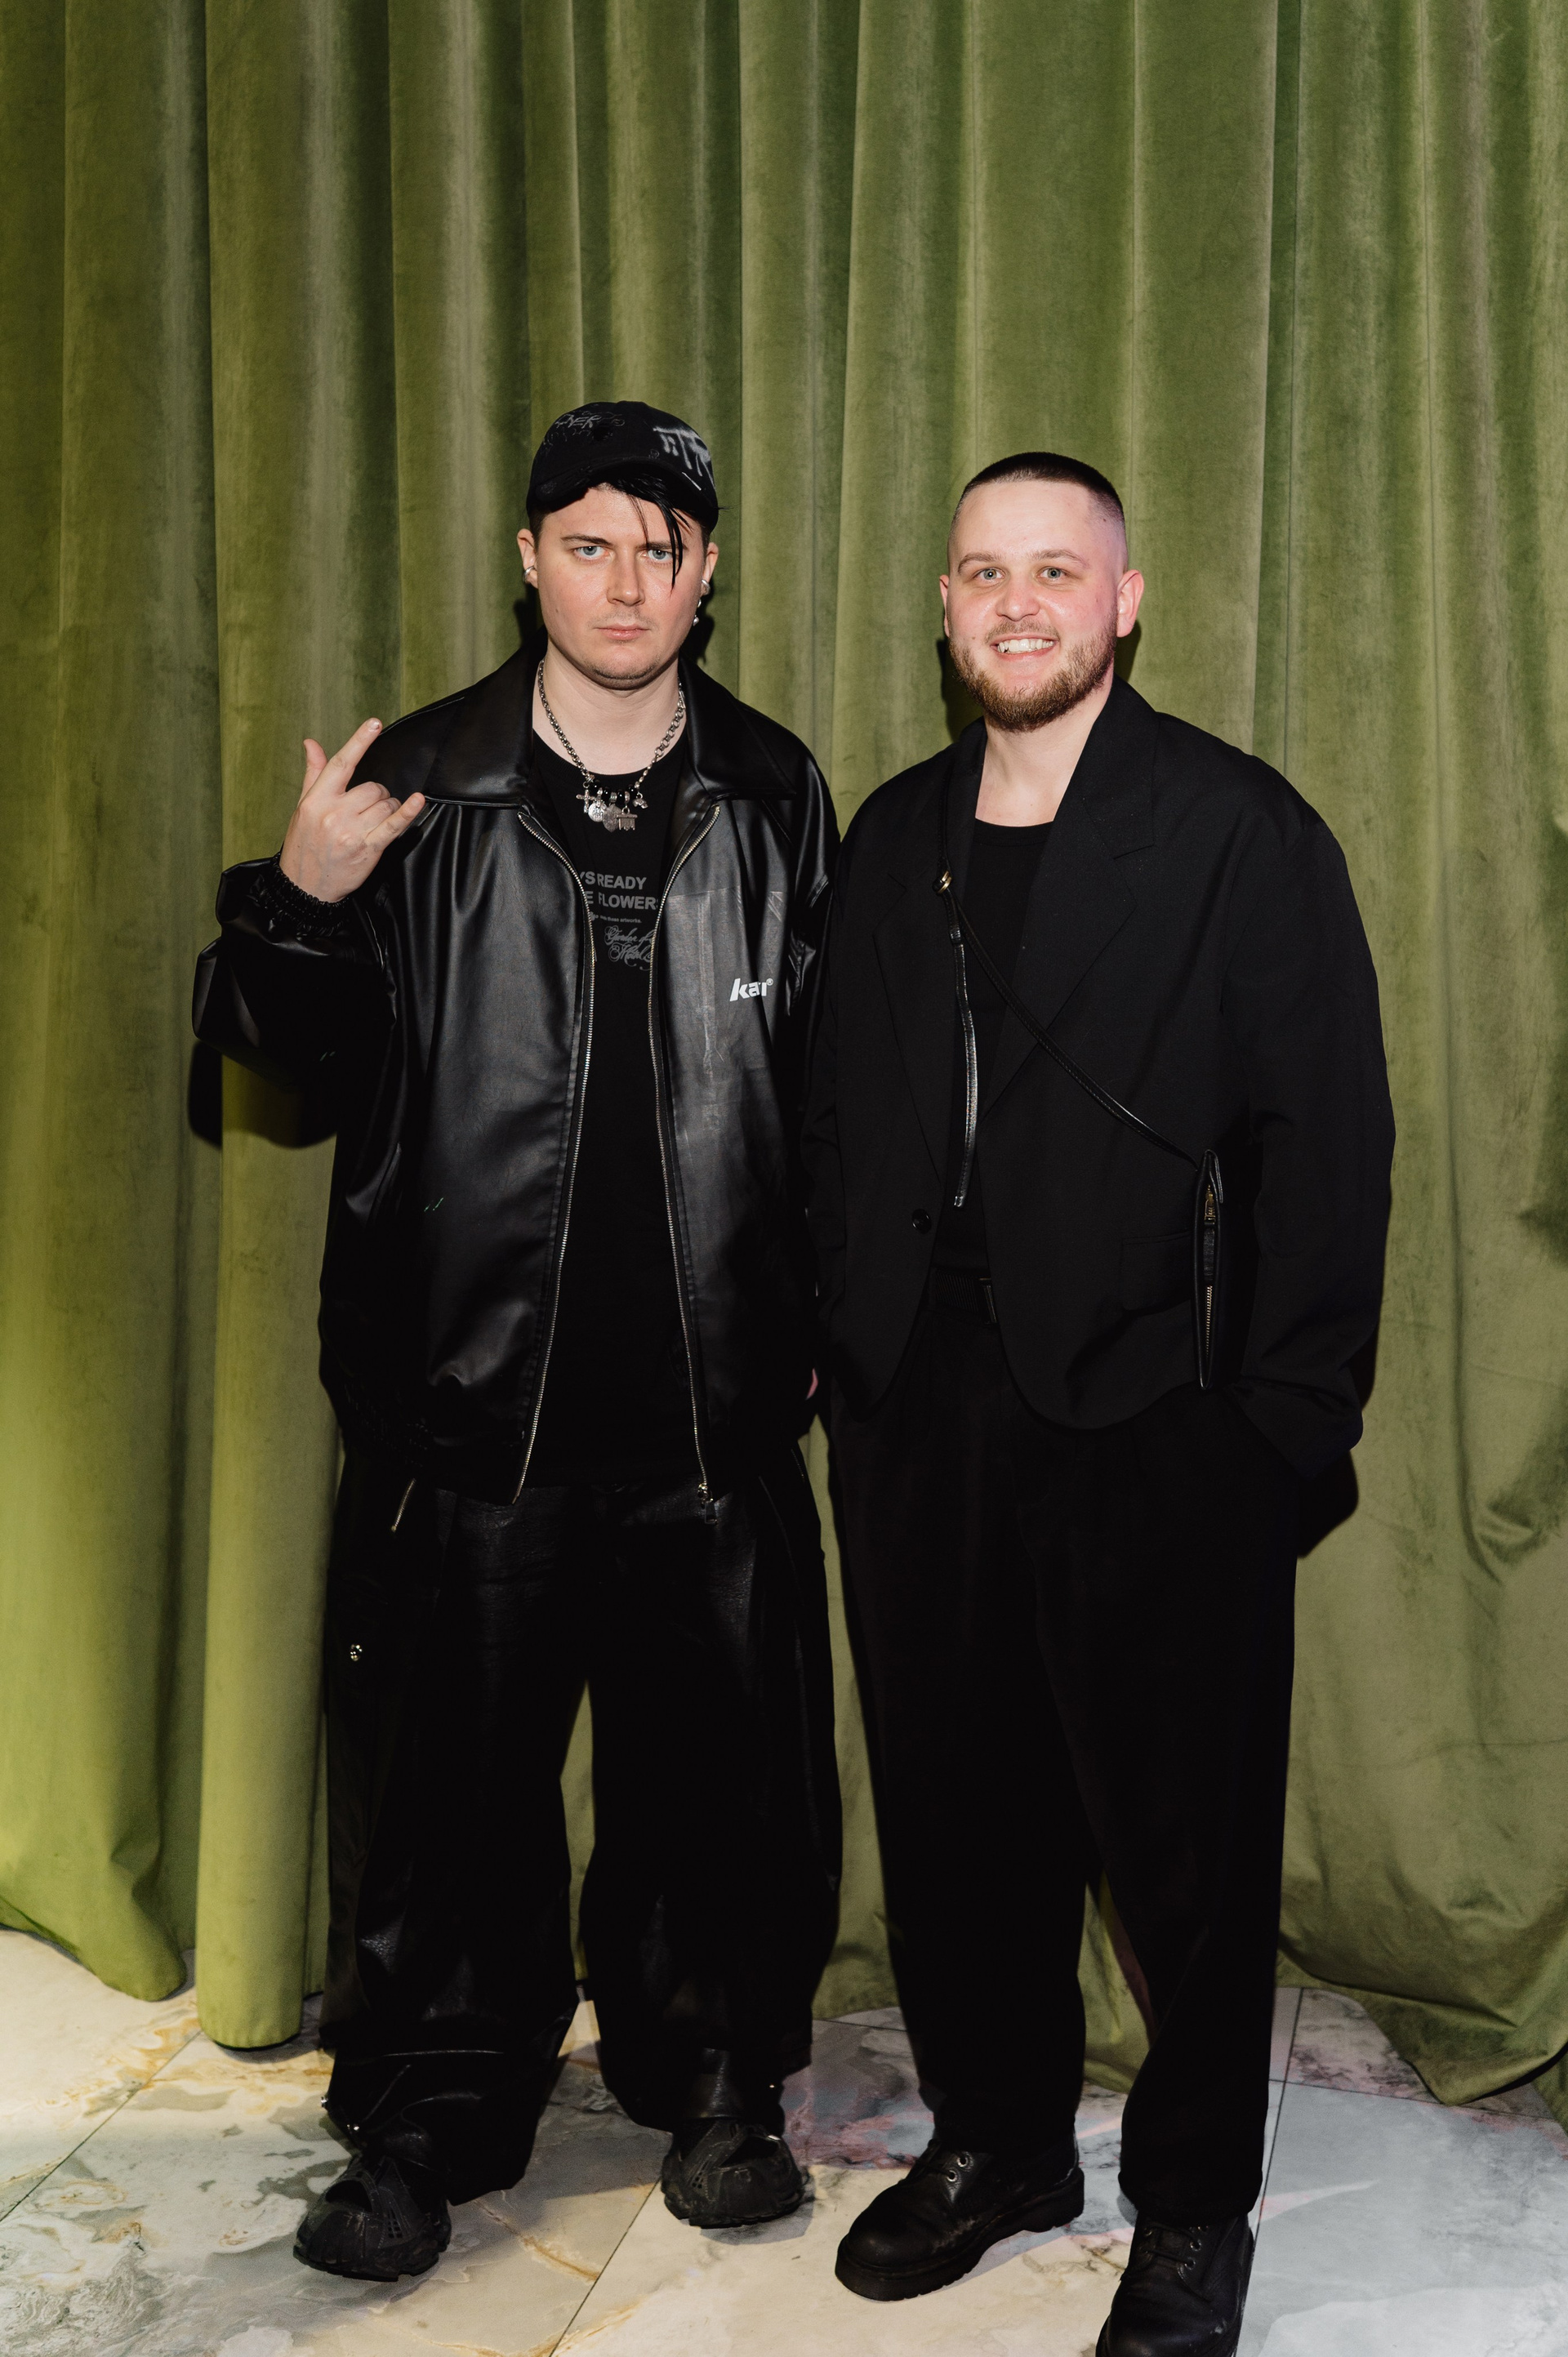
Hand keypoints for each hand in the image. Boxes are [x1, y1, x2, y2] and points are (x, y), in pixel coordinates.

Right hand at [278, 719, 425, 902]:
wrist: (304, 887)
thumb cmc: (303, 845)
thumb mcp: (303, 808)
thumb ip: (314, 774)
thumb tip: (311, 743)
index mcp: (317, 799)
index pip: (341, 763)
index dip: (359, 741)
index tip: (375, 723)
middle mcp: (334, 813)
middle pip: (372, 788)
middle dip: (377, 795)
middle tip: (368, 809)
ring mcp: (351, 832)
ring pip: (385, 805)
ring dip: (388, 809)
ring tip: (374, 822)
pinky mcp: (367, 849)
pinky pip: (394, 825)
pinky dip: (408, 812)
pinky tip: (418, 801)